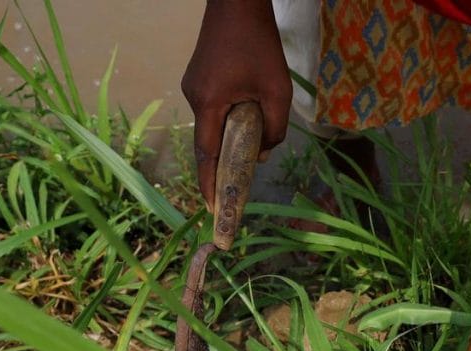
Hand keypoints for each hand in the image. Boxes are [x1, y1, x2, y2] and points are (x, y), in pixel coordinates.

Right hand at [181, 0, 290, 209]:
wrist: (238, 2)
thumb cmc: (260, 44)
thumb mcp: (277, 90)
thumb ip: (275, 128)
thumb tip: (263, 155)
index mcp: (209, 102)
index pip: (206, 153)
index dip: (209, 183)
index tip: (212, 209)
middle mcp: (194, 97)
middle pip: (206, 142)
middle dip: (219, 168)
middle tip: (231, 194)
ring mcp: (193, 86)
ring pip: (211, 125)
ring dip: (227, 140)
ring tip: (248, 152)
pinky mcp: (199, 78)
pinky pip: (212, 109)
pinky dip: (226, 122)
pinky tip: (246, 121)